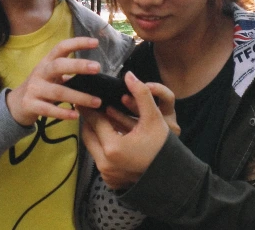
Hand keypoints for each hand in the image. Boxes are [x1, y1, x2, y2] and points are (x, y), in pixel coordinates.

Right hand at [5, 37, 103, 125]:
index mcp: (47, 62)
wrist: (16, 104)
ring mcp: (34, 89)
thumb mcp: (51, 75)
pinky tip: (75, 115)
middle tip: (97, 67)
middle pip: (58, 65)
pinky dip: (63, 113)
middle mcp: (40, 72)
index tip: (95, 42)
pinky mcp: (30, 105)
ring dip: (79, 97)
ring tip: (97, 101)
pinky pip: (48, 109)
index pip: (61, 47)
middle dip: (78, 65)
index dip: (77, 43)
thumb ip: (68, 72)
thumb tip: (95, 72)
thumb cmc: (41, 87)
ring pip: (58, 92)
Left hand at [80, 72, 170, 189]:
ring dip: (94, 132)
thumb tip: (129, 74)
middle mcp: (105, 163)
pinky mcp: (109, 180)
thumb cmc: (163, 146)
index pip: (95, 121)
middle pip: (88, 134)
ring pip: (92, 147)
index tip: (84, 96)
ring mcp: (106, 174)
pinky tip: (106, 135)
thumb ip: (141, 94)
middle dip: (88, 119)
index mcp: (113, 147)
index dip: (90, 107)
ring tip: (96, 118)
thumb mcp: (154, 118)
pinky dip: (100, 146)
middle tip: (86, 106)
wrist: (171, 175)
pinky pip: (98, 158)